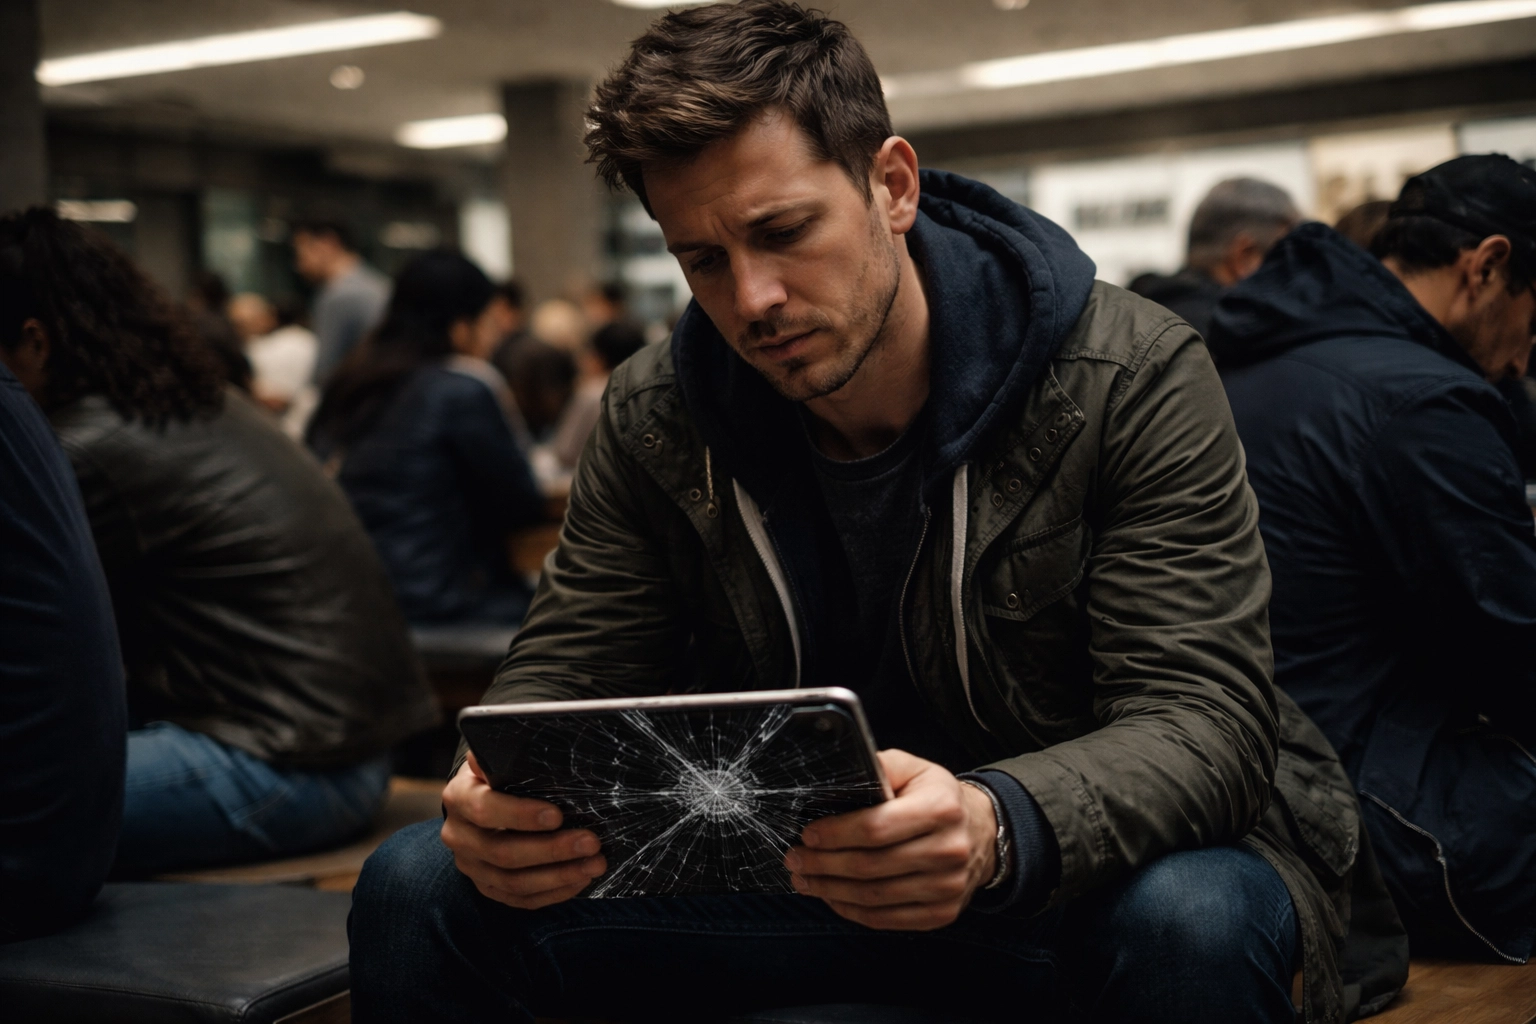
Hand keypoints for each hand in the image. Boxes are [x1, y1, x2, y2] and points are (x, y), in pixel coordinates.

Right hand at [440, 752, 605, 908]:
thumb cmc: (501, 775)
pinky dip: (554, 892)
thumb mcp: (498, 759)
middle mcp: (459, 836)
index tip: (558, 814)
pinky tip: (581, 879)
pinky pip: (521, 900)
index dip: (521, 815)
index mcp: (459, 798)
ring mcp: (472, 867)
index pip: (485, 810)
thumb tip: (501, 738)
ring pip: (514, 883)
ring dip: (560, 875)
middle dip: (552, 850)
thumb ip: (502, 754)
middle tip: (591, 841)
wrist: (480, 801)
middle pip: (503, 853)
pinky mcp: (488, 887)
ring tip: (596, 863)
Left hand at [783, 749, 997, 930]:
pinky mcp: (942, 913)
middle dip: (823, 864)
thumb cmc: (937, 798)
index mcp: (941, 809)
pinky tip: (833, 897)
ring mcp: (948, 887)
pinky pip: (886, 919)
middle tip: (795, 860)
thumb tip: (840, 775)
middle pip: (870, 866)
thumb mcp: (914, 769)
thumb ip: (879, 768)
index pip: (875, 828)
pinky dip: (852, 911)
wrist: (981, 832)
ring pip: (874, 897)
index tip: (807, 835)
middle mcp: (949, 850)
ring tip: (805, 880)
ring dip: (830, 891)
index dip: (835, 834)